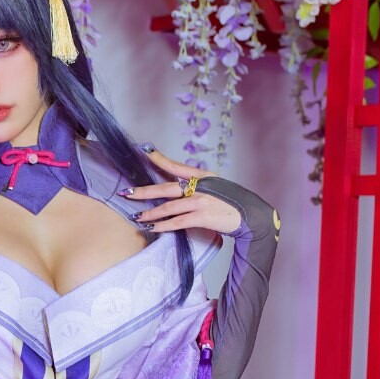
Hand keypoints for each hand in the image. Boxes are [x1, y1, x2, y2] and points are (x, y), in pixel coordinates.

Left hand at [121, 148, 241, 234]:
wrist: (252, 216)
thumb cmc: (233, 203)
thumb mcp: (216, 188)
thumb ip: (199, 187)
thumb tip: (181, 191)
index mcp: (203, 176)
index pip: (176, 166)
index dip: (158, 158)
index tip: (144, 150)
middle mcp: (200, 185)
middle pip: (165, 187)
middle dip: (144, 191)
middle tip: (127, 192)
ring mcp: (201, 200)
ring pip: (168, 206)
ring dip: (150, 213)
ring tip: (138, 217)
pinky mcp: (202, 216)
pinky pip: (177, 221)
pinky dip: (163, 225)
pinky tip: (153, 228)